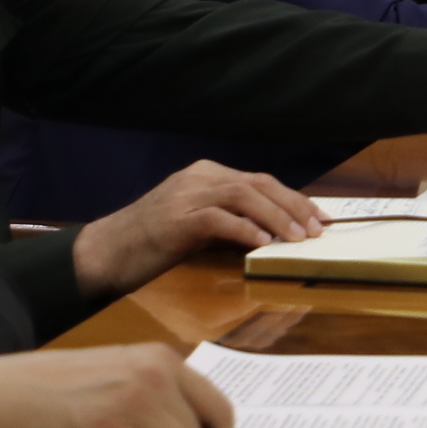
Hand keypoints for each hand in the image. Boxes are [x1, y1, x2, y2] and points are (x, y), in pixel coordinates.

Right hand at [71, 159, 321, 298]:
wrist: (106, 252)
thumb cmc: (153, 243)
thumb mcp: (198, 225)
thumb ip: (231, 221)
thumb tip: (273, 233)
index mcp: (205, 175)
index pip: (260, 181)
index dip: (294, 199)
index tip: (320, 218)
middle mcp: (198, 178)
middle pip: (258, 184)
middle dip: (294, 206)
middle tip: (317, 230)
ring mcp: (185, 195)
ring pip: (243, 196)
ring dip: (277, 218)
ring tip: (297, 238)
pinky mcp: (175, 218)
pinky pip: (218, 218)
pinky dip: (245, 229)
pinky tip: (262, 244)